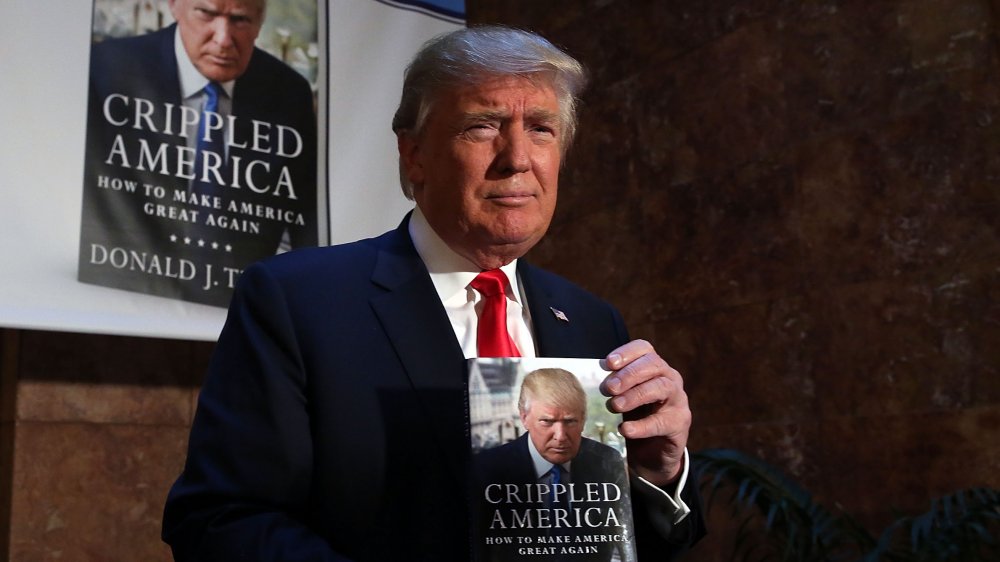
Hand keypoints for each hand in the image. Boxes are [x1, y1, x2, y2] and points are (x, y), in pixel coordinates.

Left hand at [600, 339, 690, 485]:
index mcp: (654, 367)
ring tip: (615, 405)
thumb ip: (614, 384)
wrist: (653, 450)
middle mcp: (670, 378)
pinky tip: (624, 429)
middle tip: (609, 388)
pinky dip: (641, 426)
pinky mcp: (679, 423)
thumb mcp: (624, 397)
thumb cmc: (637, 416)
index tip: (608, 363)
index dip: (627, 352)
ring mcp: (678, 400)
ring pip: (661, 387)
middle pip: (653, 365)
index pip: (645, 349)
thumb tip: (594, 371)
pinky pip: (662, 422)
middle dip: (629, 374)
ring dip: (635, 395)